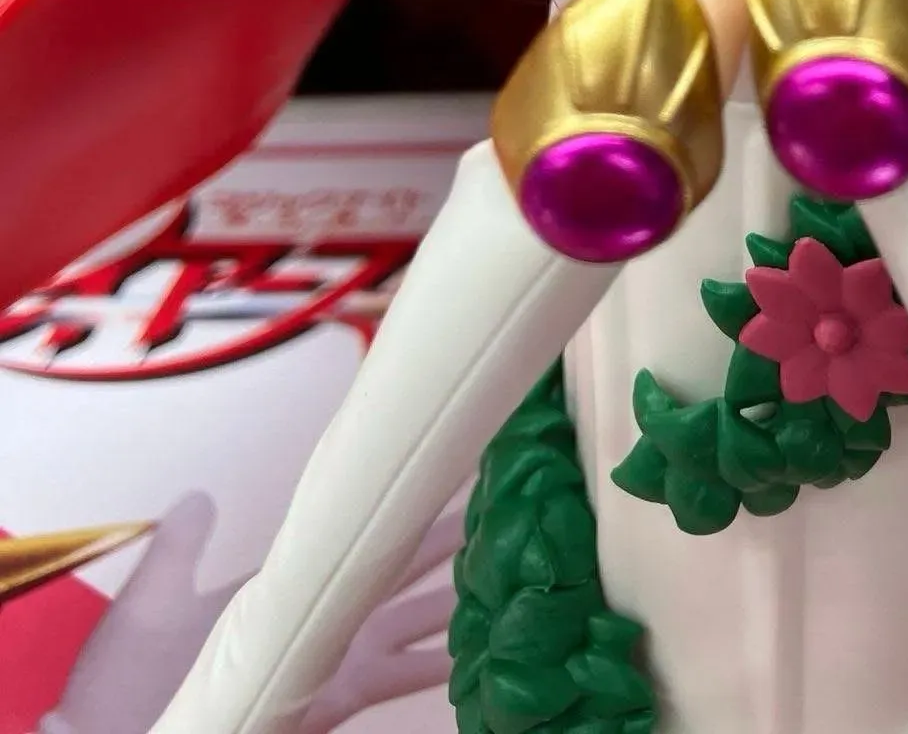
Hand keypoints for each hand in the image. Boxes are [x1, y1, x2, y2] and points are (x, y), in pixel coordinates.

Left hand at [45, 495, 459, 733]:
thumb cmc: (124, 682)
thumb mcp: (150, 599)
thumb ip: (178, 548)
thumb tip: (196, 498)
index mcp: (281, 597)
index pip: (352, 547)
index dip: (396, 517)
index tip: (439, 482)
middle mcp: (312, 631)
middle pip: (394, 585)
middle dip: (445, 553)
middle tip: (499, 517)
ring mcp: (320, 671)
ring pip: (403, 631)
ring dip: (450, 607)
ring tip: (502, 579)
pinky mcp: (318, 706)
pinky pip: (388, 686)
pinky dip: (428, 672)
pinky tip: (465, 660)